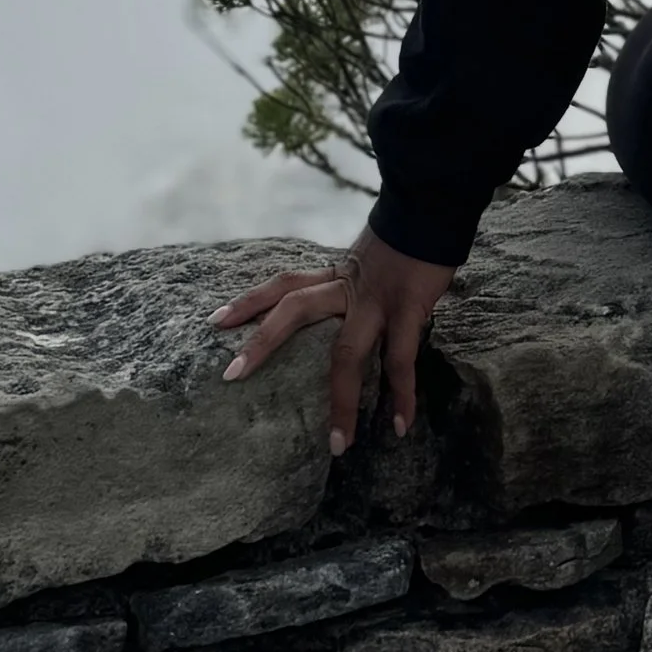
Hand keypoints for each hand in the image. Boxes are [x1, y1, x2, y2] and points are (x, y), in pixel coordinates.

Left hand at [213, 228, 459, 454]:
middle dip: (262, 341)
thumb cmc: (407, 237)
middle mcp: (347, 286)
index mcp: (336, 275)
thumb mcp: (369, 256)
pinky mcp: (408, 309)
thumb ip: (353, 279)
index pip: (283, 284)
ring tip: (339, 443)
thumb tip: (345, 299)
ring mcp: (376, 300)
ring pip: (347, 352)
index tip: (216, 321)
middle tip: (230, 374)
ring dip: (342, 400)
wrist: (435, 207)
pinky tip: (401, 426)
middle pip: (294, 308)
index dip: (248, 302)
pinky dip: (402, 395)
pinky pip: (401, 360)